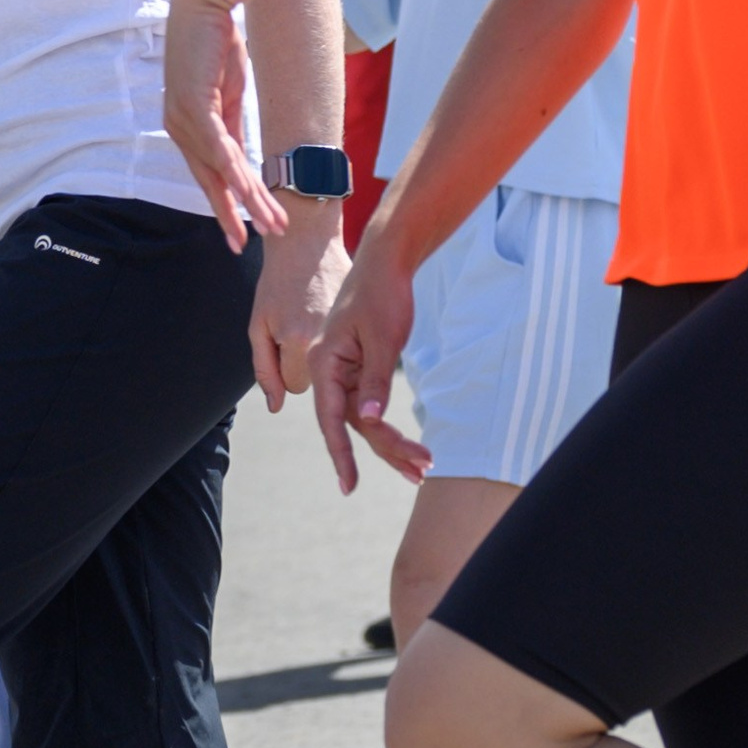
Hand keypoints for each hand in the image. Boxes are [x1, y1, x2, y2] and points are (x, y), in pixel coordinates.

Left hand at [162, 0, 291, 252]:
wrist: (206, 1)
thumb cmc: (216, 41)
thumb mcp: (228, 91)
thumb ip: (230, 123)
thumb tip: (241, 151)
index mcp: (189, 127)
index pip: (209, 174)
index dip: (225, 204)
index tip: (239, 231)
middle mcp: (180, 128)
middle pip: (211, 180)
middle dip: (232, 214)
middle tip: (245, 245)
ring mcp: (184, 118)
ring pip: (220, 170)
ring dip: (247, 199)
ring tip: (269, 223)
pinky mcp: (193, 105)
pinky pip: (218, 147)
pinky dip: (235, 171)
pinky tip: (249, 192)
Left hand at [249, 202, 350, 410]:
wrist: (308, 240)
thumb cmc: (277, 281)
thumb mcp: (260, 325)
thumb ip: (265, 370)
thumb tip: (275, 406)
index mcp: (298, 341)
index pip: (294, 385)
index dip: (288, 367)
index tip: (285, 340)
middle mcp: (328, 341)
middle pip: (319, 381)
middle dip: (308, 364)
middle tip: (300, 328)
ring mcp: (349, 330)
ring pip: (340, 369)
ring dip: (330, 357)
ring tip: (315, 320)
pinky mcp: (363, 321)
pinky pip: (356, 352)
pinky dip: (346, 343)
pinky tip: (338, 320)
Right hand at [307, 238, 429, 494]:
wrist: (387, 262)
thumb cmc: (381, 294)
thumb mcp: (383, 339)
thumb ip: (375, 381)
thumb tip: (369, 420)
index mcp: (325, 363)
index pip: (330, 418)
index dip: (340, 454)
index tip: (349, 485)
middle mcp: (330, 372)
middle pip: (353, 423)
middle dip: (386, 451)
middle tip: (419, 474)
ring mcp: (345, 372)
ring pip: (365, 419)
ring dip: (393, 444)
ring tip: (423, 467)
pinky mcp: (361, 369)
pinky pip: (373, 406)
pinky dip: (392, 425)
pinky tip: (411, 446)